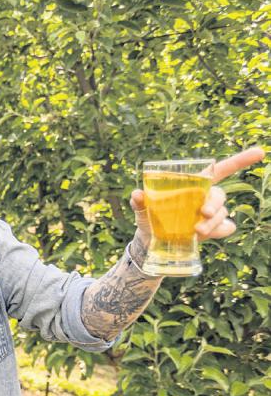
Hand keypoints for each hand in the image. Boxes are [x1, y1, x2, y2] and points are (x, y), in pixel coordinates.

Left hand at [131, 147, 265, 242]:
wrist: (151, 243)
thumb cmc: (148, 219)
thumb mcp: (141, 209)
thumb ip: (139, 201)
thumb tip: (137, 194)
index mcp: (193, 185)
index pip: (221, 169)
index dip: (240, 161)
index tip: (260, 153)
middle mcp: (205, 197)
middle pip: (220, 195)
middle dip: (215, 203)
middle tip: (203, 214)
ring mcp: (211, 214)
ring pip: (223, 213)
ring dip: (214, 222)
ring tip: (196, 231)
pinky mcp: (213, 230)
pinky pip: (226, 228)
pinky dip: (219, 231)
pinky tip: (206, 237)